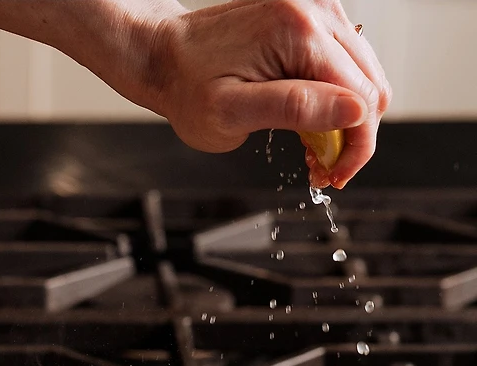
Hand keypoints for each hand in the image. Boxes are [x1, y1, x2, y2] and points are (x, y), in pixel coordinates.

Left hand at [147, 0, 391, 188]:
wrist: (163, 56)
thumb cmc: (187, 89)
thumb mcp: (232, 112)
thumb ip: (294, 109)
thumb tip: (353, 112)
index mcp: (299, 32)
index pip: (362, 97)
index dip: (356, 148)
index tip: (332, 179)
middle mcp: (315, 10)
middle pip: (372, 85)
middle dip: (352, 137)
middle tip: (318, 170)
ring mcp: (316, 9)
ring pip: (364, 76)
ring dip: (344, 121)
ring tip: (309, 149)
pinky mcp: (311, 18)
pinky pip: (344, 64)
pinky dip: (333, 100)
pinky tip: (306, 122)